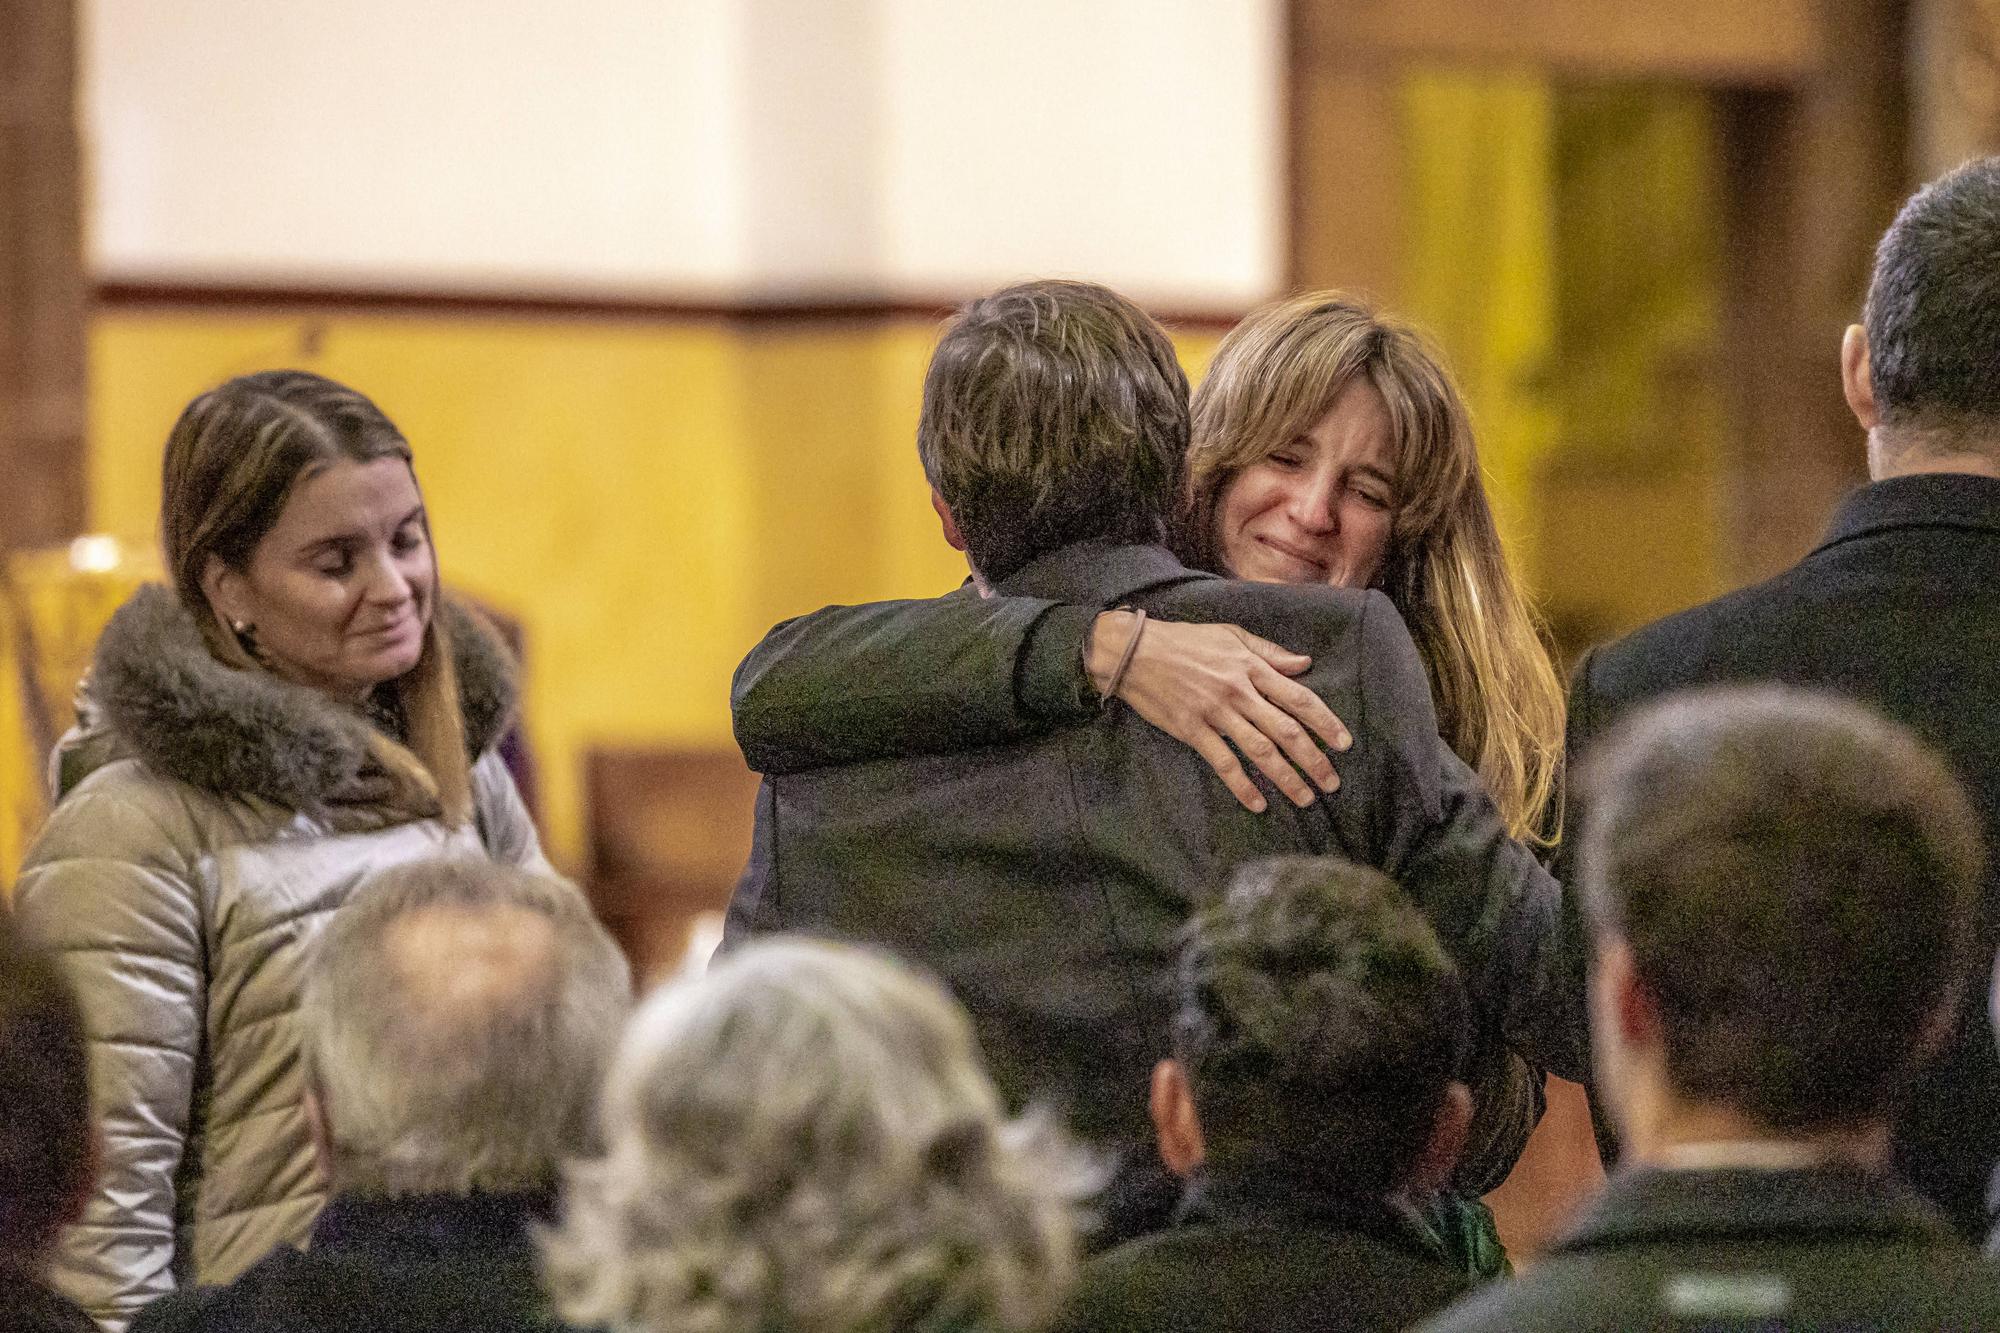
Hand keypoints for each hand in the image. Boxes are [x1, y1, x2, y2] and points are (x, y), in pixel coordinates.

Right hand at [1087, 611, 1351, 812]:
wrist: (1134, 650)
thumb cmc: (1185, 640)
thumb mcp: (1230, 635)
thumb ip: (1268, 651)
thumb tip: (1304, 663)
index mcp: (1251, 667)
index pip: (1299, 698)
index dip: (1325, 723)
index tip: (1344, 744)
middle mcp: (1239, 691)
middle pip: (1285, 730)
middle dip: (1314, 759)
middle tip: (1332, 783)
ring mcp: (1215, 712)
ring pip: (1260, 751)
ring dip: (1286, 778)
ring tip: (1305, 798)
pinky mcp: (1192, 730)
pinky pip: (1223, 763)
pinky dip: (1242, 785)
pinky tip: (1258, 804)